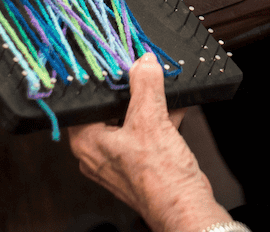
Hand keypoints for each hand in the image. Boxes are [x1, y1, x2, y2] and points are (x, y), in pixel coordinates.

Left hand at [68, 54, 229, 231]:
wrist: (183, 205)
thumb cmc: (158, 177)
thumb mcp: (151, 119)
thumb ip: (145, 85)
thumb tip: (143, 63)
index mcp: (88, 142)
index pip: (86, 102)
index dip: (102, 81)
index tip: (116, 64)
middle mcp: (98, 152)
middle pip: (109, 109)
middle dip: (130, 91)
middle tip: (141, 72)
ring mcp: (119, 159)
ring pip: (129, 120)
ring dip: (148, 103)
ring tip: (161, 87)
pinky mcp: (139, 163)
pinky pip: (144, 132)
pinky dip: (159, 118)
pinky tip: (175, 106)